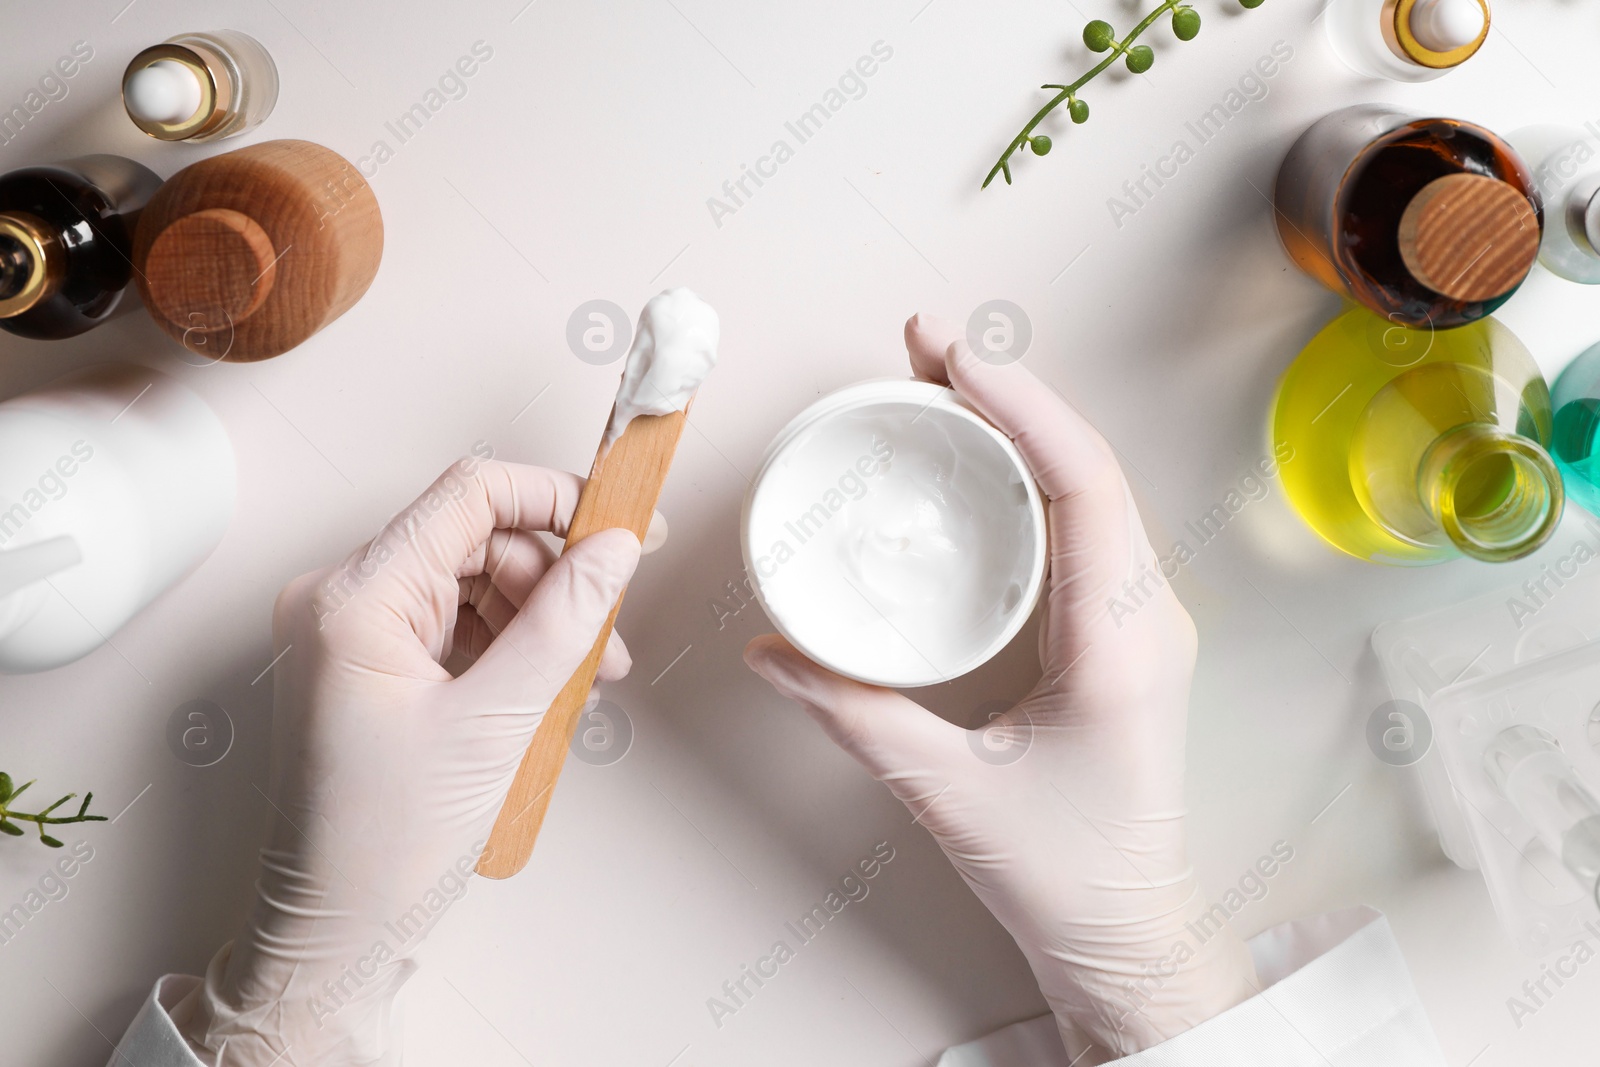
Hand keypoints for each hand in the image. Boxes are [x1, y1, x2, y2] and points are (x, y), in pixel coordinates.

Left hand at [173, 456, 641, 1066]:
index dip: (557, 499)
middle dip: (556, 576)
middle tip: (614, 624)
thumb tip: (615, 548)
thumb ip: (562, 623)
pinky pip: (458, 626)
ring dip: (541, 617)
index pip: (470, 495)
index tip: (625, 523)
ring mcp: (354, 636)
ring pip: (475, 583)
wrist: (334, 937)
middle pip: (477, 540)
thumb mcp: (494, 724)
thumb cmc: (384, 845)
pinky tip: (551, 690)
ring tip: (589, 675)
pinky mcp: (372, 669)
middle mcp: (342, 601)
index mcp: (352, 599)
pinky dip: (512, 648)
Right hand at [744, 316, 1257, 1058]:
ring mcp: (1139, 621)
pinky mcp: (1119, 633)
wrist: (1127, 934)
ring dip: (1017, 427)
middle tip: (923, 345)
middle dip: (1006, 395)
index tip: (955, 359)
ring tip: (939, 382)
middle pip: (1085, 467)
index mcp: (1120, 643)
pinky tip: (974, 462)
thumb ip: (855, 715)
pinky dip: (1025, 477)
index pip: (1083, 488)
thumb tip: (773, 653)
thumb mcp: (948, 794)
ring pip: (1087, 490)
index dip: (1021, 409)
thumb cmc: (1064, 875)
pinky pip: (1080, 527)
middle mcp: (1145, 616)